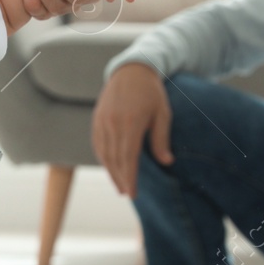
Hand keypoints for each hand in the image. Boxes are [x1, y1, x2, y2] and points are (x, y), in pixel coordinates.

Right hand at [93, 63, 171, 196]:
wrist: (131, 70)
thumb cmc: (151, 93)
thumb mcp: (162, 114)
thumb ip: (161, 138)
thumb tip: (167, 162)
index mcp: (131, 122)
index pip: (128, 157)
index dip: (130, 177)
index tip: (133, 193)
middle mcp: (113, 123)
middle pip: (114, 159)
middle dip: (120, 178)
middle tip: (127, 194)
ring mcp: (102, 121)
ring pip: (103, 153)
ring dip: (111, 171)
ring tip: (119, 185)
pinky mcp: (97, 119)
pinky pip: (97, 144)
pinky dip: (103, 158)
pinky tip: (110, 167)